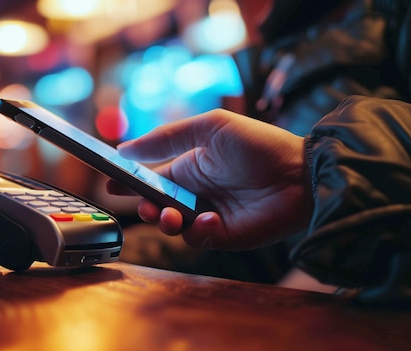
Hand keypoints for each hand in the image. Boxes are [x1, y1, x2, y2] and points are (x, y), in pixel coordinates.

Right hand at [107, 108, 313, 249]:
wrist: (300, 173)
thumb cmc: (257, 145)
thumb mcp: (210, 128)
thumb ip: (166, 138)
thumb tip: (125, 148)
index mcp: (188, 168)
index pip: (150, 178)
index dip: (129, 183)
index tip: (110, 184)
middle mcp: (195, 194)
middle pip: (156, 205)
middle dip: (143, 207)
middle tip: (143, 205)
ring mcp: (208, 216)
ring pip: (172, 226)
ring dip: (165, 222)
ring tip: (170, 216)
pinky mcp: (224, 236)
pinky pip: (198, 240)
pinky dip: (197, 232)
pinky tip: (209, 219)